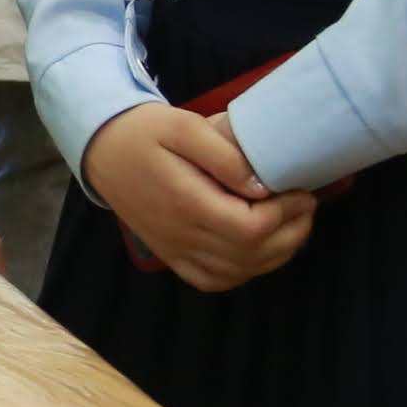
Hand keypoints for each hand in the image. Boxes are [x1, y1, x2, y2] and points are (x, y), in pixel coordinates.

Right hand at [81, 102, 315, 292]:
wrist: (102, 150)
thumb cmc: (144, 131)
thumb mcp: (183, 125)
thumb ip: (224, 154)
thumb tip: (261, 186)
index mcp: (186, 202)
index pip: (250, 228)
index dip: (286, 214)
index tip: (301, 191)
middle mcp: (181, 236)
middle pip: (250, 255)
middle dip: (291, 233)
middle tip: (304, 205)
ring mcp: (175, 251)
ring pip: (238, 272)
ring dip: (275, 254)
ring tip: (291, 224)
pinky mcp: (171, 256)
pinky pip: (213, 280)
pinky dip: (244, 272)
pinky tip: (257, 250)